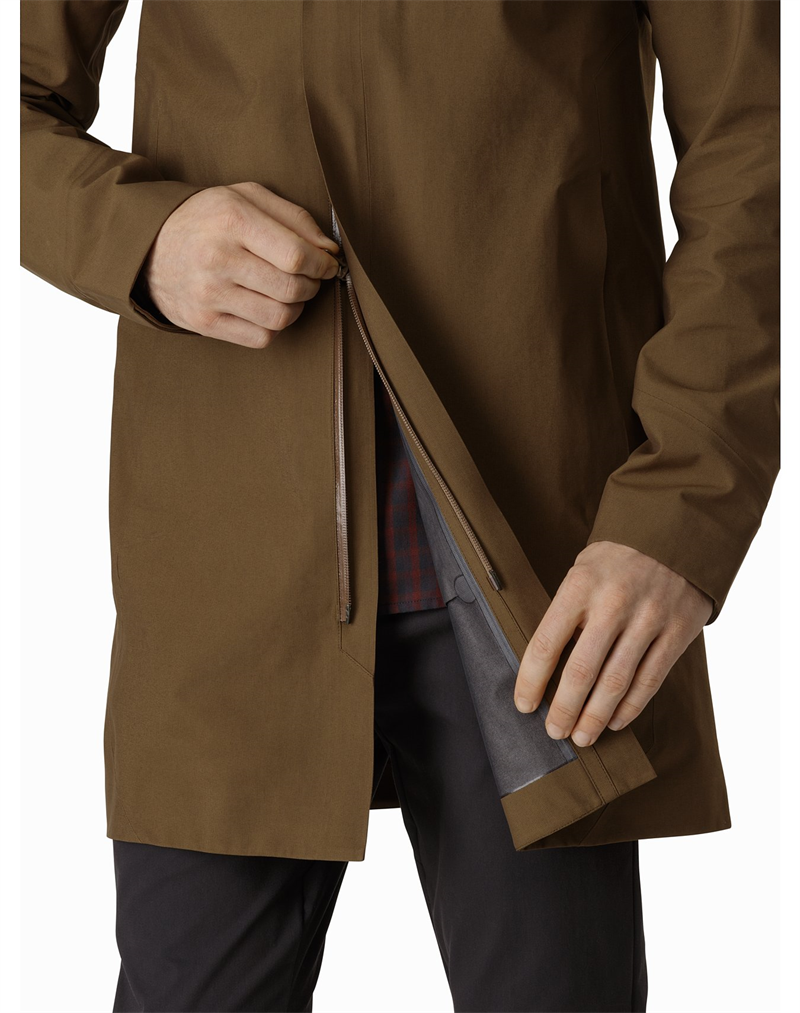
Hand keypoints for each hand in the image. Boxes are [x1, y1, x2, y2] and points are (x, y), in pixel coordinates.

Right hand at [138, 182, 340, 346]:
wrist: (149, 247)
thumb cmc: (207, 219)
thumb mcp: (245, 197)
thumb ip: (294, 216)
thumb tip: (330, 250)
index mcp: (231, 219)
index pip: (296, 255)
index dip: (322, 264)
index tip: (327, 264)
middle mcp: (218, 258)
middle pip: (291, 288)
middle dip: (312, 286)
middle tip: (309, 278)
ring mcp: (209, 294)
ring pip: (280, 317)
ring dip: (295, 308)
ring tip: (287, 293)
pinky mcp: (204, 323)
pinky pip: (261, 337)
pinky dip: (273, 326)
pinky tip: (265, 308)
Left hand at [513, 540, 713, 746]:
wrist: (676, 531)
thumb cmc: (617, 558)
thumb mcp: (582, 570)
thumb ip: (568, 613)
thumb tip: (545, 667)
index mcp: (580, 586)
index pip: (546, 643)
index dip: (531, 680)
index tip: (523, 705)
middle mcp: (613, 604)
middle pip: (581, 671)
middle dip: (563, 709)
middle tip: (554, 731)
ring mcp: (648, 619)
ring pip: (616, 683)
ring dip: (595, 717)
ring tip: (582, 737)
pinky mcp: (677, 632)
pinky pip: (649, 680)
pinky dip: (630, 707)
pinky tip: (615, 721)